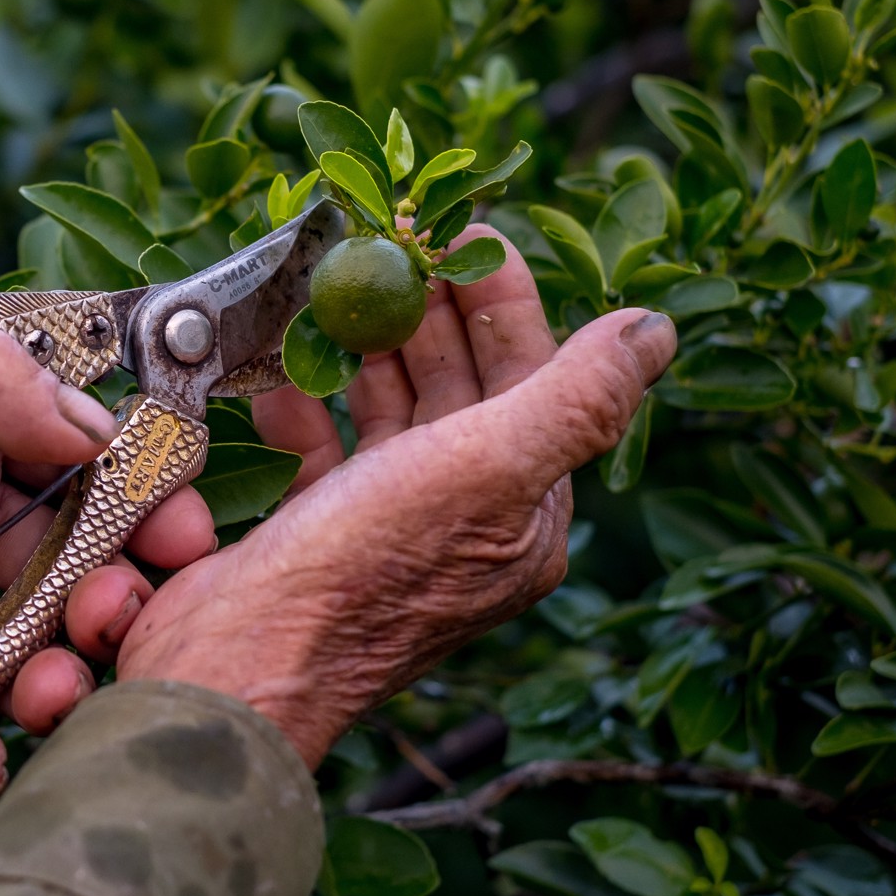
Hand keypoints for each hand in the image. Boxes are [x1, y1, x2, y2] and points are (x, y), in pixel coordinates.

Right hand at [108, 229, 676, 765]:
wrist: (238, 659)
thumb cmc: (365, 565)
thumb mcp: (489, 467)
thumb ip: (580, 396)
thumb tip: (657, 328)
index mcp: (521, 515)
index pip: (533, 384)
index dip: (505, 305)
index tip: (466, 235)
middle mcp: (460, 522)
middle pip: (460, 392)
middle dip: (431, 315)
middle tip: (396, 246)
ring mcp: (383, 529)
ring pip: (390, 415)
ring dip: (368, 351)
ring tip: (340, 292)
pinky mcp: (313, 534)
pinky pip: (321, 452)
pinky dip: (304, 408)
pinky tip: (283, 378)